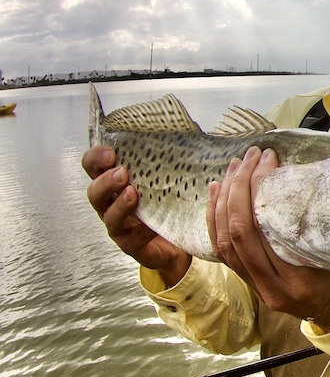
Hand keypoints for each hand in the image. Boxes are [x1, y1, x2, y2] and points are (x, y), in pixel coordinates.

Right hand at [82, 145, 190, 284]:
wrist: (185, 240)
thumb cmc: (173, 203)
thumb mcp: (170, 177)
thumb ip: (170, 158)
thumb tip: (188, 131)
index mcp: (117, 182)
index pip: (94, 166)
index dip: (96, 158)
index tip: (110, 152)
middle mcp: (112, 203)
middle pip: (94, 191)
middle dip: (105, 180)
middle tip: (122, 171)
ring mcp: (119, 225)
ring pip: (107, 214)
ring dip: (119, 203)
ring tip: (132, 192)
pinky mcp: (131, 245)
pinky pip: (132, 238)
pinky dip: (142, 230)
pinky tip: (153, 225)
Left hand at [207, 147, 329, 330]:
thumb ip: (314, 228)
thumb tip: (297, 180)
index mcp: (299, 280)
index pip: (265, 229)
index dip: (259, 188)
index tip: (267, 160)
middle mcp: (272, 288)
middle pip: (239, 234)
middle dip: (238, 189)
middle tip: (249, 158)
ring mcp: (257, 288)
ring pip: (225, 242)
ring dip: (223, 200)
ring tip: (232, 168)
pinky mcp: (249, 283)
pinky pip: (222, 251)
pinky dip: (215, 219)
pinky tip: (217, 194)